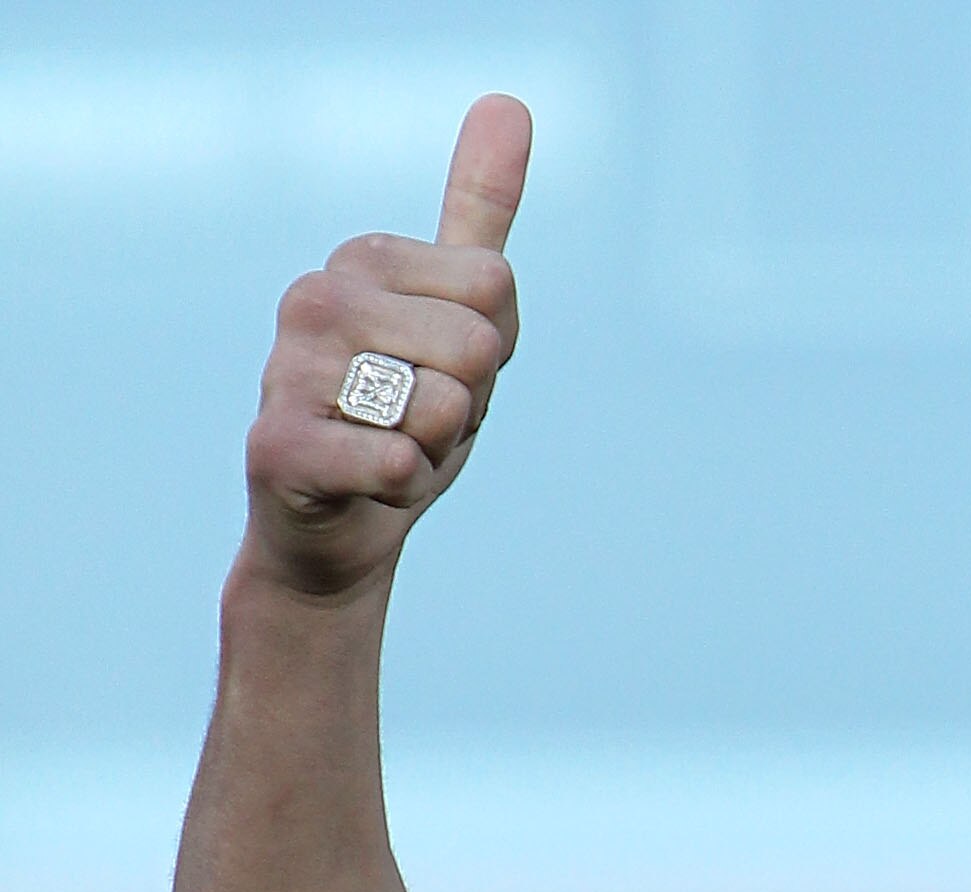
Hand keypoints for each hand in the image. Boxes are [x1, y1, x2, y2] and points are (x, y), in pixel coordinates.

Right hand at [240, 94, 528, 598]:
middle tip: (415, 418)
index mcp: (362, 259)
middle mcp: (314, 297)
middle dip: (469, 401)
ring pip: (443, 404)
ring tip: (388, 447)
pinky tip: (368, 484)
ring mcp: (286, 368)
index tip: (441, 367)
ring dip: (437, 448)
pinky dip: (405, 486)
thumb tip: (509, 100)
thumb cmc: (407, 417)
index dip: (491, 351)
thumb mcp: (465, 312)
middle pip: (479, 344)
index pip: (497, 288)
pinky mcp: (277, 445)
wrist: (343, 528)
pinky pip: (397, 461)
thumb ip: (480, 209)